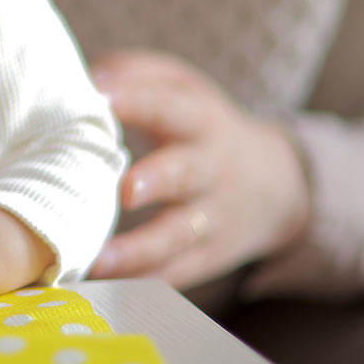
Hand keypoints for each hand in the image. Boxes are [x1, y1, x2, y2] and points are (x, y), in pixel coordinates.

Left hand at [86, 49, 310, 288]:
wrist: (278, 184)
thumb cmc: (202, 126)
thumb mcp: (184, 87)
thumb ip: (137, 75)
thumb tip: (85, 77)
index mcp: (200, 119)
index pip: (170, 104)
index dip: (137, 98)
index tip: (99, 95)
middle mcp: (209, 168)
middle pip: (185, 173)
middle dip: (157, 179)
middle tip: (125, 189)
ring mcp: (212, 216)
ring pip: (180, 235)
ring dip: (142, 249)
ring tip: (101, 260)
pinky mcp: (209, 256)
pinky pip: (178, 273)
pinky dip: (145, 282)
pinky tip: (108, 289)